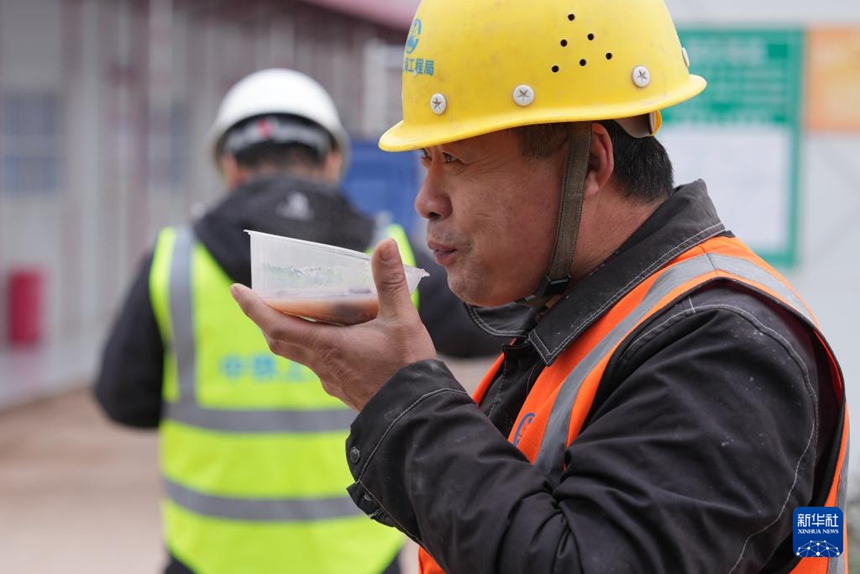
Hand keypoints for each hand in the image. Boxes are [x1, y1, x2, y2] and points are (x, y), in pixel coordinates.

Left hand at [231, 238, 436, 410]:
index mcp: (328, 346)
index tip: (237, 290)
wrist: (418, 414)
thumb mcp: (402, 319)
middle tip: (260, 297)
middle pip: (280, 340)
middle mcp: (322, 365)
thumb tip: (385, 243)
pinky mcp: (343, 389)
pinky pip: (319, 363)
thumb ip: (390, 281)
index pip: (276, 325)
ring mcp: (331, 380)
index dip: (253, 307)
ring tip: (301, 310)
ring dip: (292, 331)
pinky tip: (339, 336)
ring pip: (299, 352)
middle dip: (266, 318)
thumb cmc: (407, 367)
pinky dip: (316, 344)